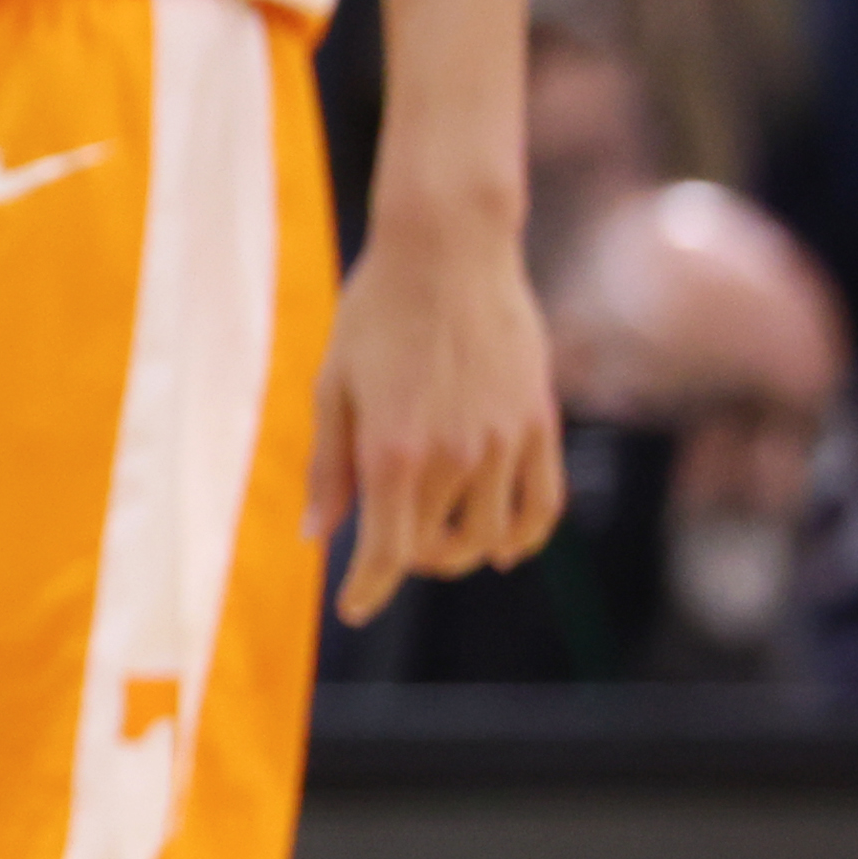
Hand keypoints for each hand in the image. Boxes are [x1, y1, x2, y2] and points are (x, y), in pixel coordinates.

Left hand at [313, 201, 563, 620]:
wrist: (448, 249)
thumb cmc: (374, 311)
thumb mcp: (332, 384)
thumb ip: (328, 466)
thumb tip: (315, 537)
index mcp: (391, 450)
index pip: (386, 552)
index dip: (368, 589)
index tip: (353, 608)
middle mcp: (453, 457)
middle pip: (436, 548)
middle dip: (409, 560)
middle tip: (390, 547)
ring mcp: (504, 444)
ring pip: (490, 538)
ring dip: (462, 551)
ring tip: (439, 538)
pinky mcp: (539, 425)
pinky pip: (542, 507)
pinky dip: (523, 537)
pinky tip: (501, 542)